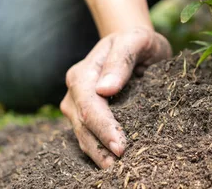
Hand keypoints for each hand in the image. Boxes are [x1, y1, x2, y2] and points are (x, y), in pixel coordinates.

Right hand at [60, 28, 171, 167]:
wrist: (133, 43)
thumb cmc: (136, 41)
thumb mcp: (136, 40)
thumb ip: (122, 59)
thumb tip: (106, 89)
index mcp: (83, 72)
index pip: (89, 105)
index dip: (103, 127)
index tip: (121, 145)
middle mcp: (75, 91)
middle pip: (82, 124)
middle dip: (100, 147)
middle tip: (120, 166)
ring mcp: (77, 105)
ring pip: (82, 135)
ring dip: (97, 154)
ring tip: (116, 171)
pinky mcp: (85, 116)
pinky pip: (88, 137)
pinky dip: (99, 151)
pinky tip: (112, 163)